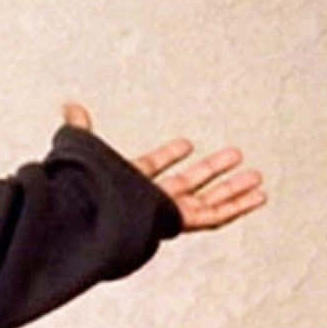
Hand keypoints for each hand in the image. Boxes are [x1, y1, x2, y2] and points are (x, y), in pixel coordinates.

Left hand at [62, 102, 265, 231]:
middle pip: (186, 185)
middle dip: (210, 171)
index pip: (150, 167)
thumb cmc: (78, 188)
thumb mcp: (81, 149)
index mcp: (124, 183)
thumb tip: (69, 106)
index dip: (168, 155)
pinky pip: (212, 217)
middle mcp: (146, 201)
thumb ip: (79, 128)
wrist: (82, 216)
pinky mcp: (176, 222)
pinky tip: (257, 196)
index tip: (186, 144)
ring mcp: (163, 213)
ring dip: (233, 190)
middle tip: (234, 156)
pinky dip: (236, 207)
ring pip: (206, 202)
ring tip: (257, 177)